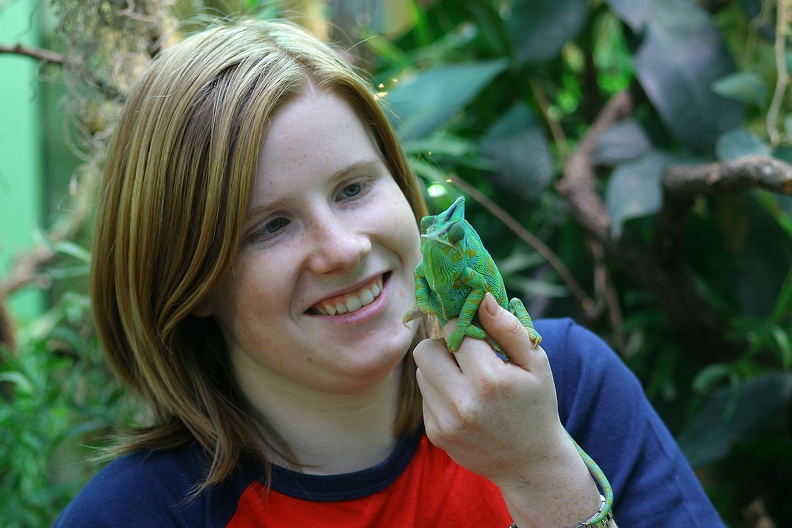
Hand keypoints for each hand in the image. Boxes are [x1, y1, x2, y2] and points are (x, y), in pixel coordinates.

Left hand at [413, 292, 598, 526]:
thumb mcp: (536, 364)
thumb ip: (508, 328)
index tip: (474, 330)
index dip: (463, 324)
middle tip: (466, 354)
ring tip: (467, 379)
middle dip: (443, 345)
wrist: (530, 463)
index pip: (454, 330)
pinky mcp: (435, 434)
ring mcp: (445, 421)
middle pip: (425, 350)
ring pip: (421, 372)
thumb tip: (481, 297)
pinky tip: (465, 401)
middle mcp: (462, 401)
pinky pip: (425, 396)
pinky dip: (440, 391)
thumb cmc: (536, 405)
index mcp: (489, 379)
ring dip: (440, 368)